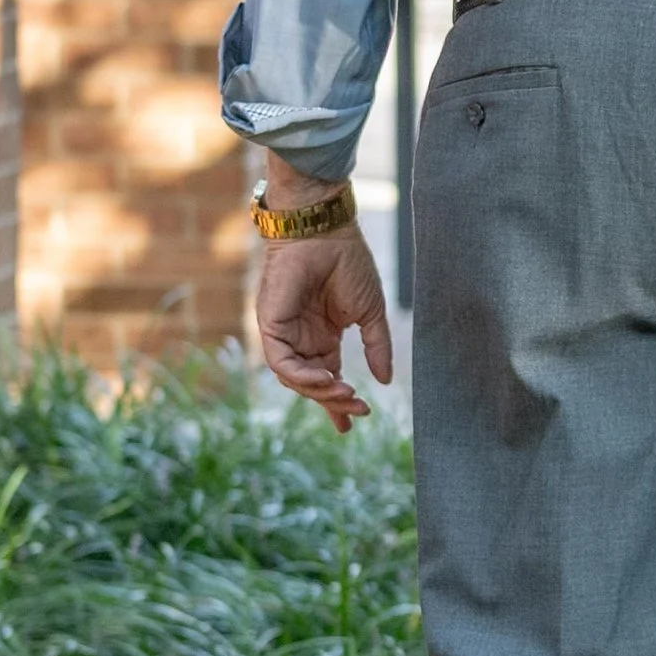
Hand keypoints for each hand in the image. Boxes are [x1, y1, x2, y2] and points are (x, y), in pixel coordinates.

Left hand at [253, 168, 393, 431]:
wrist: (325, 232)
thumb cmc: (348, 263)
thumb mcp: (370, 312)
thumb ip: (377, 346)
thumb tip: (385, 380)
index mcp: (322, 334)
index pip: (328, 375)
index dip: (338, 400)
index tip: (353, 422)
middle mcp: (301, 337)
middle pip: (312, 383)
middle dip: (333, 401)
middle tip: (357, 412)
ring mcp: (284, 333)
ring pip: (295, 379)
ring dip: (321, 391)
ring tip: (347, 394)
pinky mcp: (270, 326)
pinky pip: (282, 363)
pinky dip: (302, 376)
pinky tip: (327, 378)